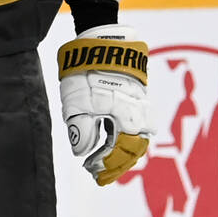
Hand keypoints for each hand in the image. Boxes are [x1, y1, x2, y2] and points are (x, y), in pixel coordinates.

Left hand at [58, 23, 152, 185]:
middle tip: (99, 175)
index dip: (106, 165)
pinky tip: (113, 145)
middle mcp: (139, 116)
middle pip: (132, 150)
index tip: (91, 171)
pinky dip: (124, 139)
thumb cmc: (88, 71)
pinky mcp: (137, 100)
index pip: (120, 153)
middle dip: (116, 165)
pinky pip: (135, 126)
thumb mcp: (77, 102)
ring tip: (105, 164)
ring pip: (135, 139)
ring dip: (122, 154)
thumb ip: (82, 130)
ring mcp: (140, 108)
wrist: (103, 42)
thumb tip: (83, 152)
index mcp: (127, 119)